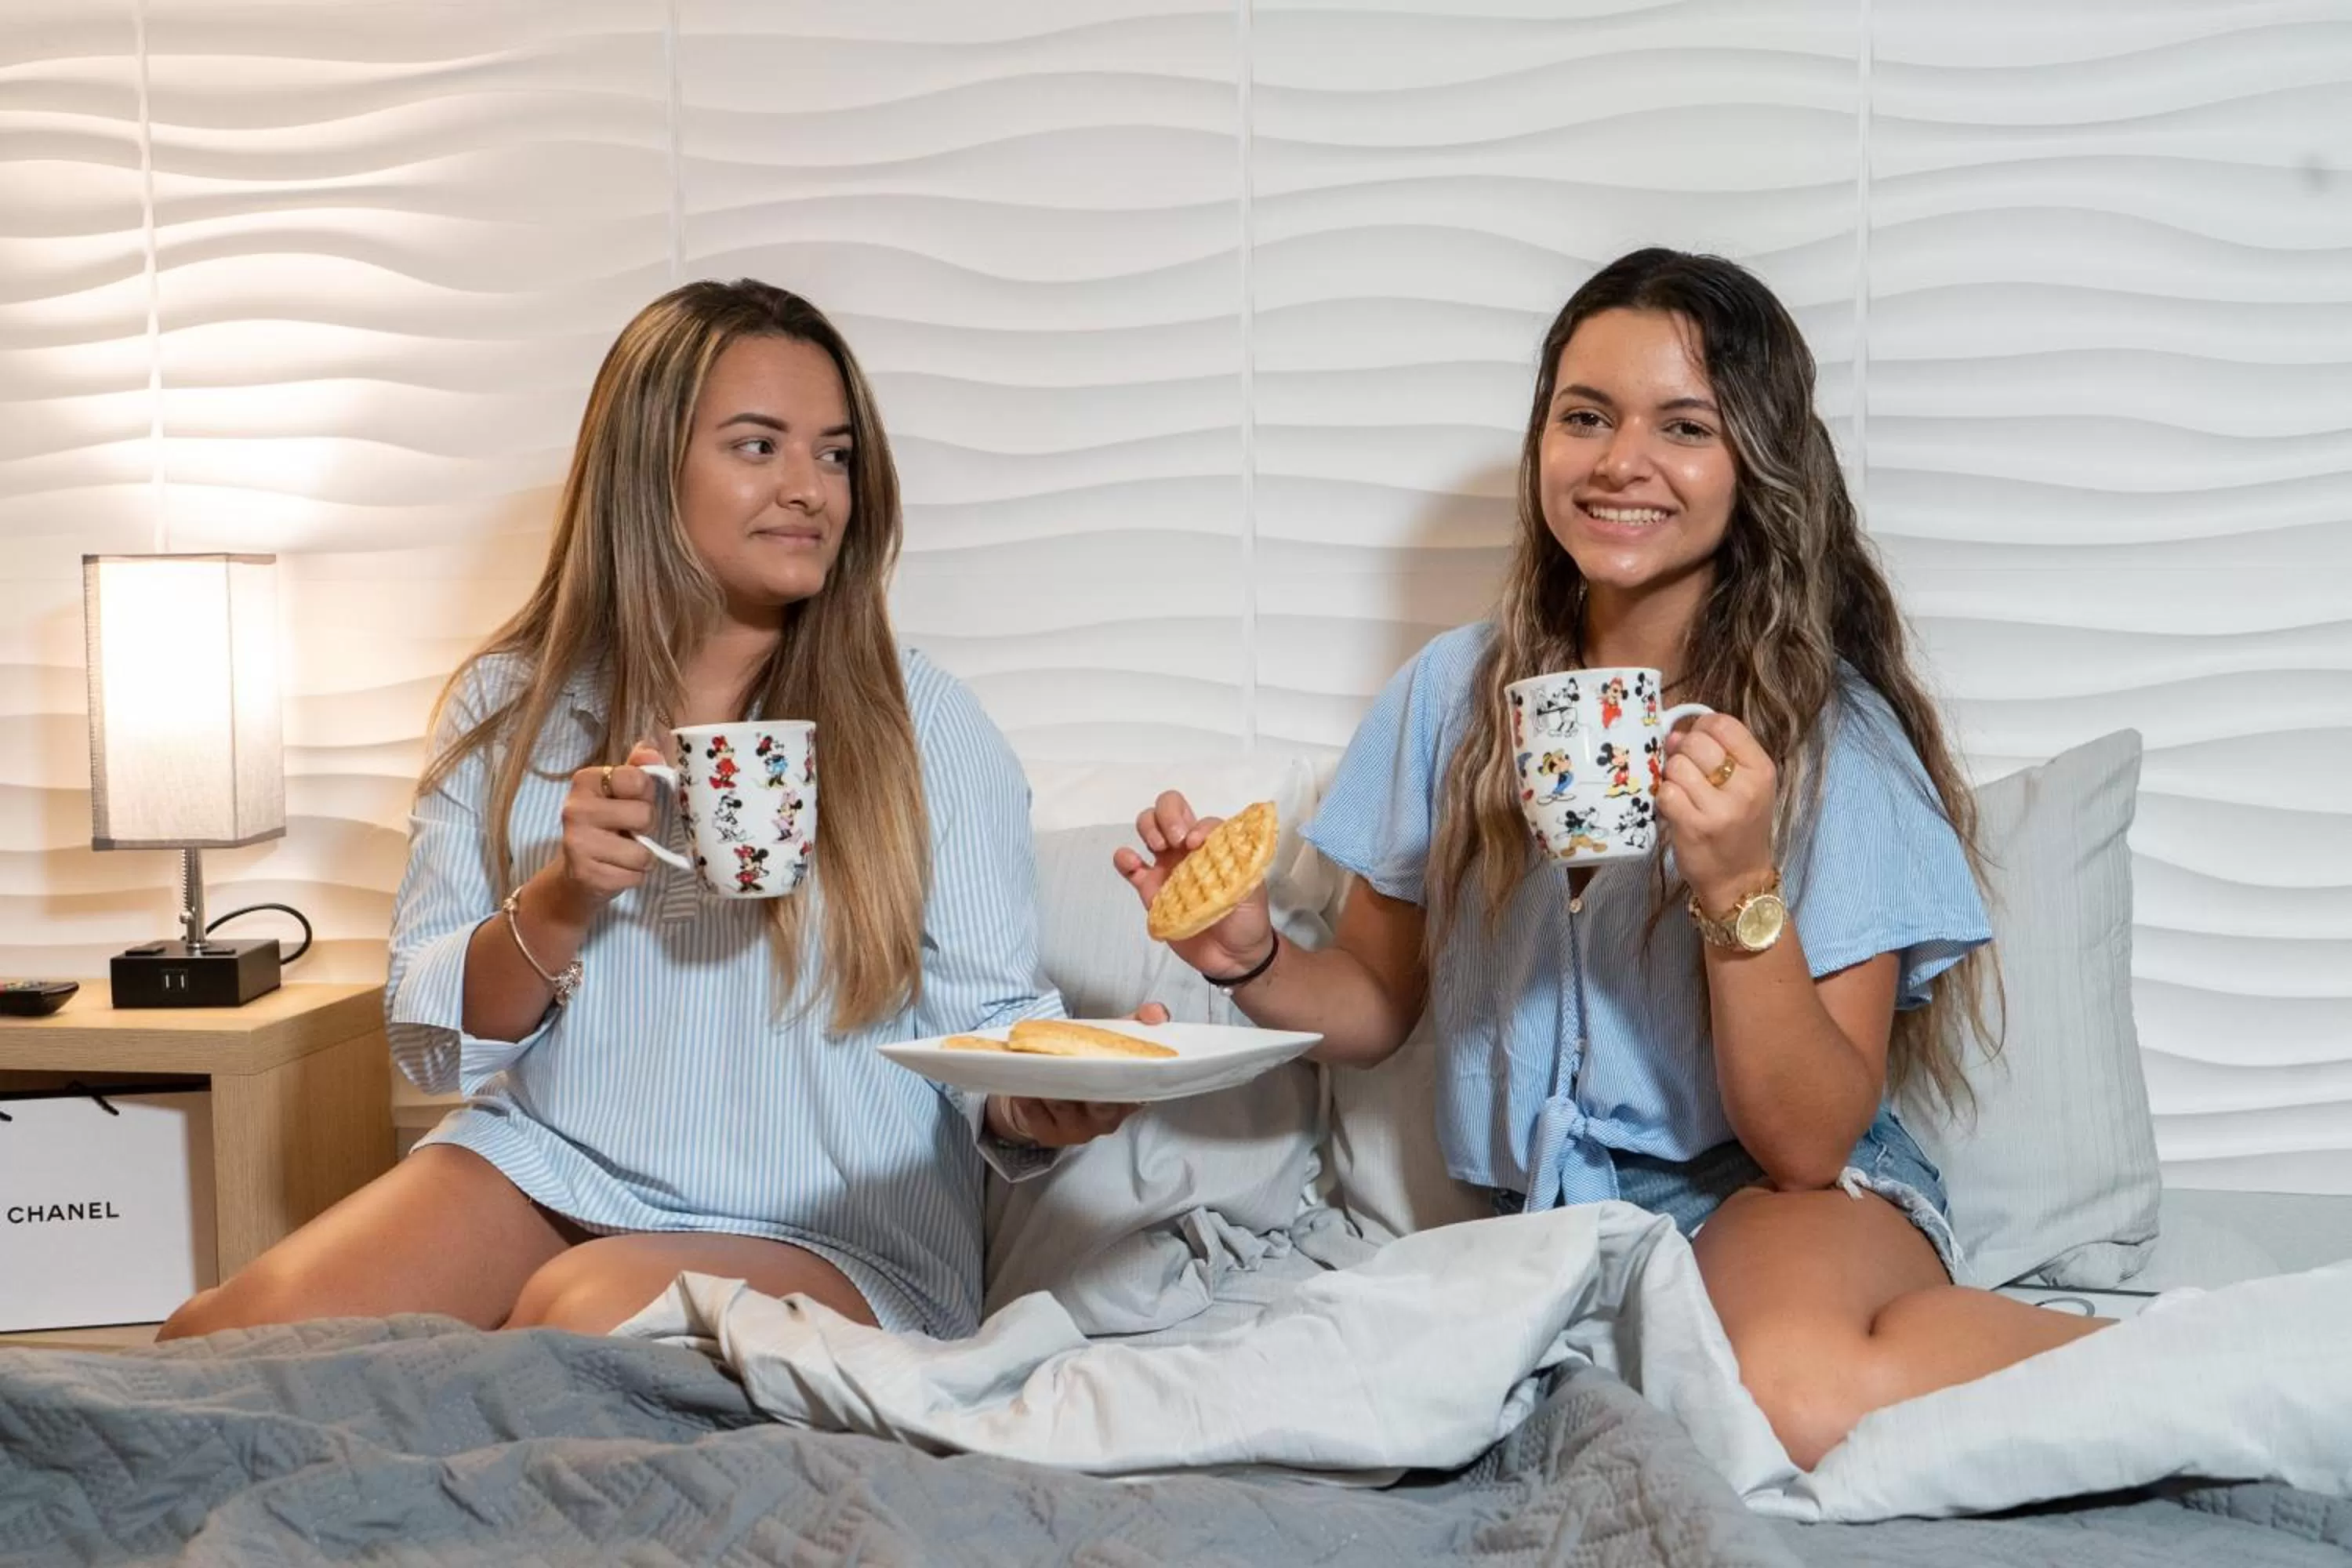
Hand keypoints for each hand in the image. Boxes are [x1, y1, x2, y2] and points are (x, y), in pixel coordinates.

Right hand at [546, 741, 667, 919]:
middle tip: (632, 830)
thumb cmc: (607, 823)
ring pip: (642, 853)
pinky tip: (617, 868)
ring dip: (643, 856)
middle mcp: (575, 809)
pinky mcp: (585, 874)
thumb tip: (652, 749)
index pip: (638, 780)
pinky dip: (634, 876)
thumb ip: (639, 768)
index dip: (646, 794)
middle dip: (647, 826)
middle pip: (644, 815)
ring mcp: (577, 843)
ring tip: (625, 851)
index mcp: (585, 781)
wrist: (578, 870)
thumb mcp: (620, 791)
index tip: (633, 801)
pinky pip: (633, 876)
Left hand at [983, 1002, 1166, 1148]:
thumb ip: (1135, 1025)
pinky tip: (1021, 1085)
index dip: (1129, 1074)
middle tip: (1074, 1058)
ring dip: (1052, 1085)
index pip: (1135, 1091)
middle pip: (1101, 1104)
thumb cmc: (1084, 1068)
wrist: (1047, 1093)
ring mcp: (1077, 1130)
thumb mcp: (1110, 1044)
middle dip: (1088, 1081)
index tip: (1116, 1056)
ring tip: (1040, 1063)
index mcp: (1128, 1100)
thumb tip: (1156, 1012)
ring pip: (1066, 1106)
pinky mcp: (1048, 1135)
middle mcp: (1106, 1120)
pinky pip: (1037, 1116)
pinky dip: (1029, 1099)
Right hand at [1111, 791, 1275, 981]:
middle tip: (1174, 841)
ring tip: (1157, 847)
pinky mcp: (1149, 890)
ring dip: (1148, 827)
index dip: (1197, 824)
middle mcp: (1187, 849)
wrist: (1233, 957)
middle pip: (1168, 809)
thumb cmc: (1247, 917)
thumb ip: (1235, 861)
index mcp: (1214, 845)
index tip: (1196, 845)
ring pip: (1147, 827)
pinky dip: (1123, 857)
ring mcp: (1166, 867)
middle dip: (1167, 814)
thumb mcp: (1251, 886)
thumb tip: (1206, 842)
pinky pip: (1129, 866)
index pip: (1200, 818)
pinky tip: (1131, 862)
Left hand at [1657, 713, 1778, 913]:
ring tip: (1685, 795)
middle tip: (1690, 775)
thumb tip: (1673, 733)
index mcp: (1761, 769)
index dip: (1701, 728)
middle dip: (1683, 754)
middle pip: (1695, 742)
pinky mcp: (1693, 827)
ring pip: (1676, 766)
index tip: (1698, 745)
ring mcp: (1719, 808)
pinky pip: (1665, 792)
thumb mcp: (1745, 785)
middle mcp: (1744, 787)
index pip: (1723, 723)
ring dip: (1672, 778)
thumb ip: (1717, 754)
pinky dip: (1664, 799)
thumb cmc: (1739, 827)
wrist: (1739, 879)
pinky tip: (1677, 810)